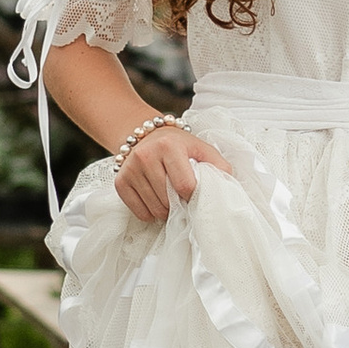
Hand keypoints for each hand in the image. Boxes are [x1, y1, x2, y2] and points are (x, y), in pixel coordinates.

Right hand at [112, 121, 231, 224]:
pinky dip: (151, 213)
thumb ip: (219, 165)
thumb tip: (228, 187)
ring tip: (170, 197)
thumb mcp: (201, 148)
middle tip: (182, 197)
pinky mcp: (120, 182)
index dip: (193, 195)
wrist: (144, 135)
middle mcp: (146, 156)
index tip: (195, 193)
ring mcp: (130, 170)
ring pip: (154, 209)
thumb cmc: (178, 145)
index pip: (185, 186)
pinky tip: (155, 199)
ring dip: (166, 210)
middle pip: (168, 200)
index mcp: (169, 146)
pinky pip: (140, 212)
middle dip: (179, 204)